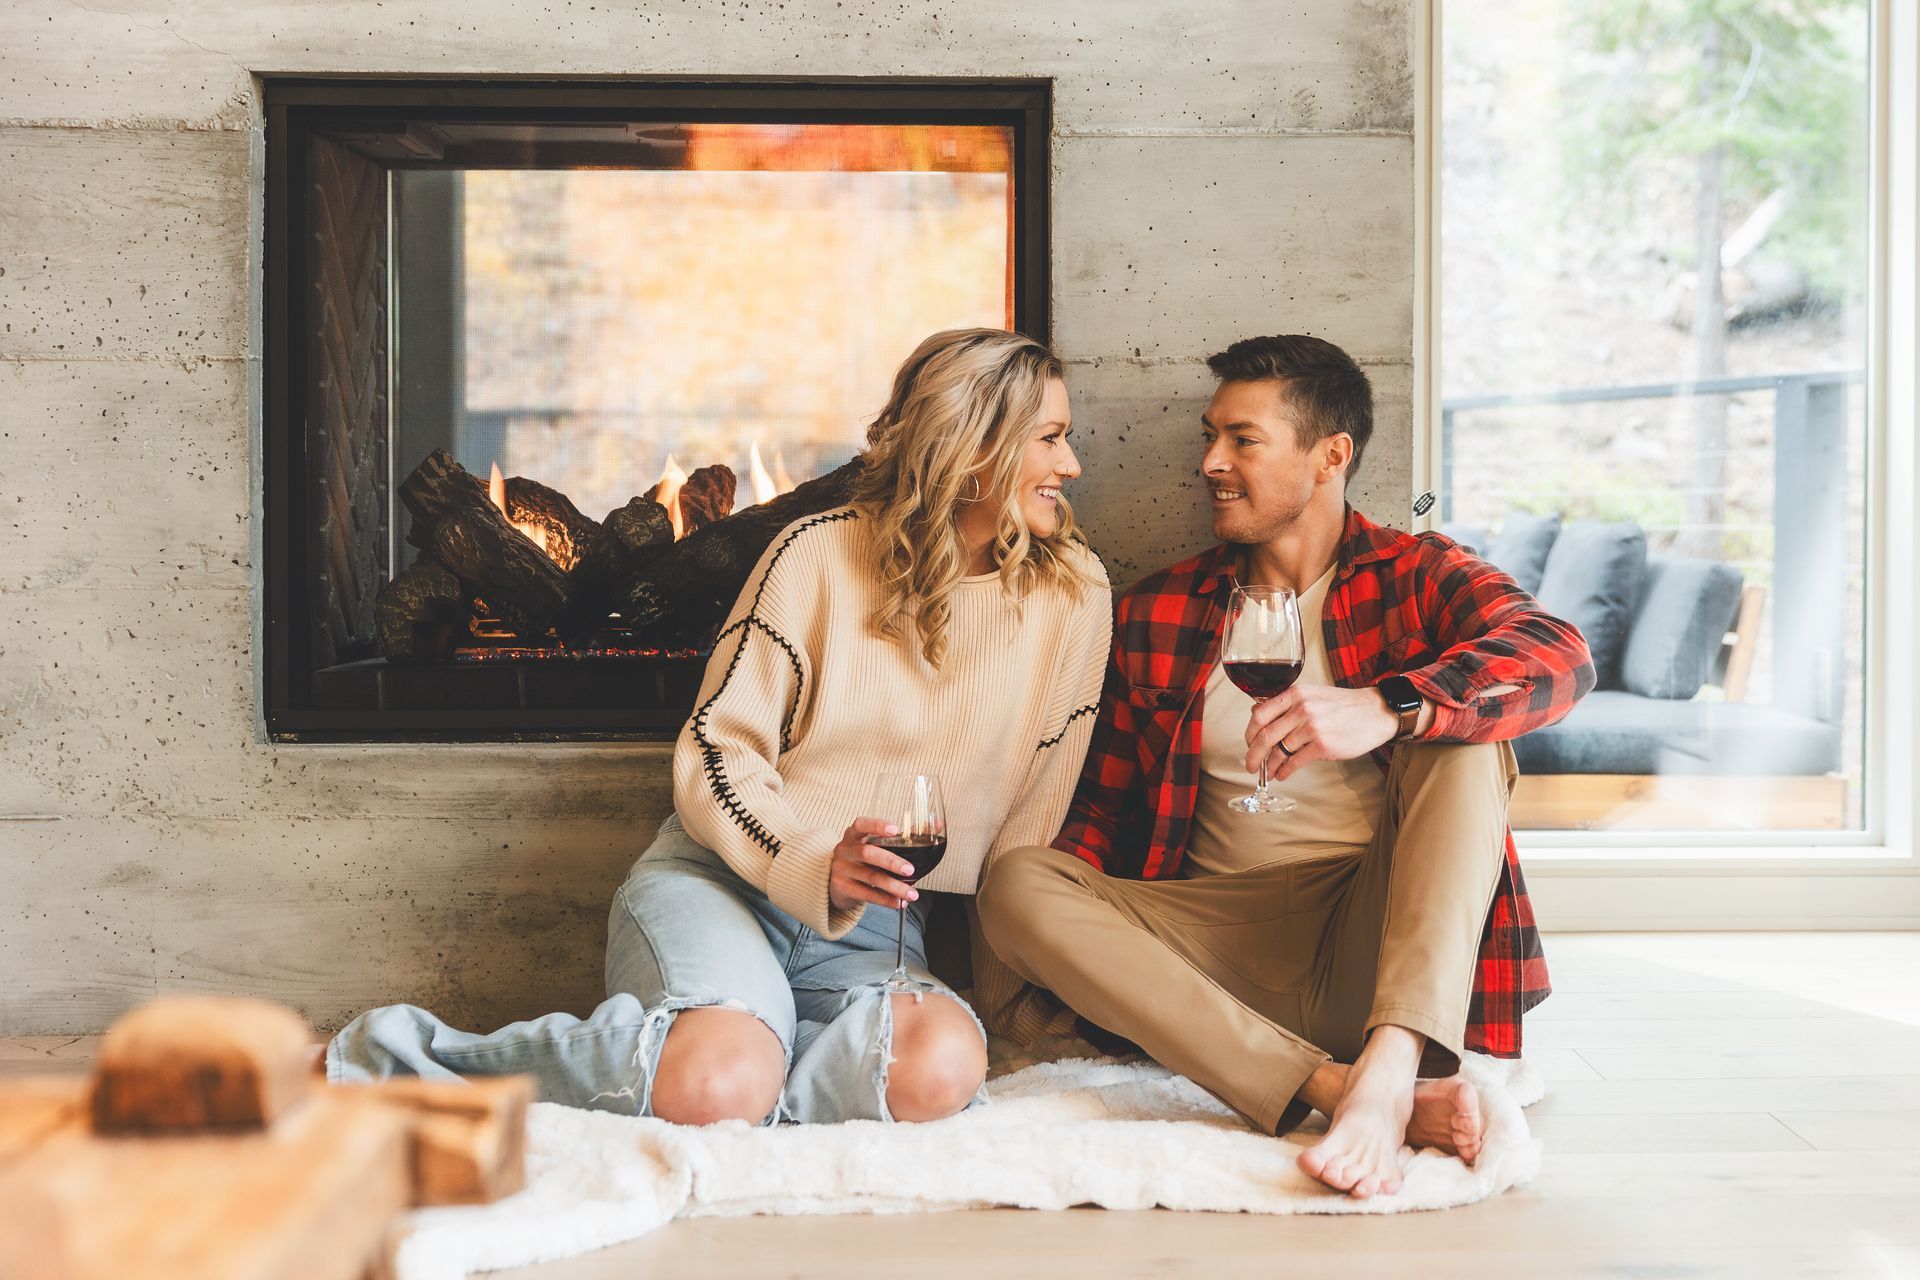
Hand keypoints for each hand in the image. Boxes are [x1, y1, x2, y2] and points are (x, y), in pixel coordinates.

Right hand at [828, 818, 918, 912]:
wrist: (835, 880)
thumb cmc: (862, 858)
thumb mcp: (873, 845)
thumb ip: (902, 836)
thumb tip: (936, 825)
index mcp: (853, 834)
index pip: (861, 824)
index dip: (877, 826)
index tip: (895, 829)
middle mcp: (845, 850)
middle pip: (867, 853)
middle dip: (891, 861)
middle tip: (910, 869)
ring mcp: (841, 869)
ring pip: (870, 877)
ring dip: (894, 886)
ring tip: (912, 894)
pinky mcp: (842, 888)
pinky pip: (867, 894)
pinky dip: (885, 900)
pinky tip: (899, 903)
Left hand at [1245, 685, 1400, 780]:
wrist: (1374, 712)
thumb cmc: (1342, 705)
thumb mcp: (1311, 694)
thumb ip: (1285, 703)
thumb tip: (1255, 711)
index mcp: (1295, 694)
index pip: (1260, 715)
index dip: (1249, 733)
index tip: (1248, 743)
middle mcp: (1301, 709)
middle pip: (1265, 736)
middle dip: (1253, 754)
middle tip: (1250, 765)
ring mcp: (1312, 727)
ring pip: (1279, 751)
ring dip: (1270, 766)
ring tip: (1268, 773)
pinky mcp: (1323, 745)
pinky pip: (1295, 762)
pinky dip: (1285, 771)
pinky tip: (1282, 774)